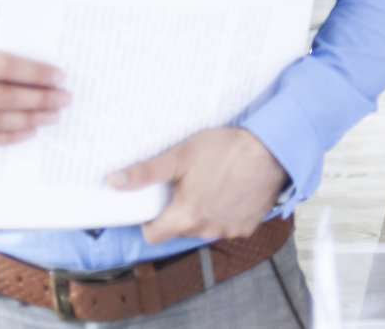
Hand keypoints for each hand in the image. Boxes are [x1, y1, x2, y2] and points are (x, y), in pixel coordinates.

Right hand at [0, 40, 67, 147]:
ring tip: (52, 116)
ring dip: (28, 121)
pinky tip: (28, 131)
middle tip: (63, 99)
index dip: (34, 74)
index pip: (3, 67)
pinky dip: (7, 137)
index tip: (59, 77)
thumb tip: (42, 63)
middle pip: (2, 98)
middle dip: (39, 100)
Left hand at [108, 127, 288, 244]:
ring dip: (203, 214)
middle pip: (179, 230)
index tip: (158, 202)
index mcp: (185, 216)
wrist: (271, 150)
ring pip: (203, 228)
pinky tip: (231, 192)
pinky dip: (225, 214)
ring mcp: (228, 230)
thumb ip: (146, 173)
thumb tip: (113, 182)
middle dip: (179, 212)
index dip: (150, 220)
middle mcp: (205, 230)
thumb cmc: (226, 149)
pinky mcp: (247, 227)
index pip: (153, 235)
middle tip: (187, 185)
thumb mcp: (181, 155)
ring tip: (212, 185)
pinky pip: (227, 225)